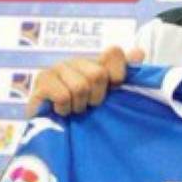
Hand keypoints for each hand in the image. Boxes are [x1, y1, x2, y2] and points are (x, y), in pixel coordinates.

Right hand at [26, 46, 143, 116]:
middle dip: (96, 97)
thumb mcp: (107, 97)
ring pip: (80, 86)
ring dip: (78, 105)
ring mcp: (57, 68)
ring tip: (73, 109)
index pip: (113, 53)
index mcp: (95, 62)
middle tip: (87, 105)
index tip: (112, 90)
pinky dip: (64, 109)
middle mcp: (76, 60)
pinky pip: (62, 96)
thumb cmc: (83, 113)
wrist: (51, 129)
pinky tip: (60, 110)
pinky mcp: (42, 81)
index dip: (117, 75)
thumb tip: (139, 53)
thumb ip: (123, 75)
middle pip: (98, 74)